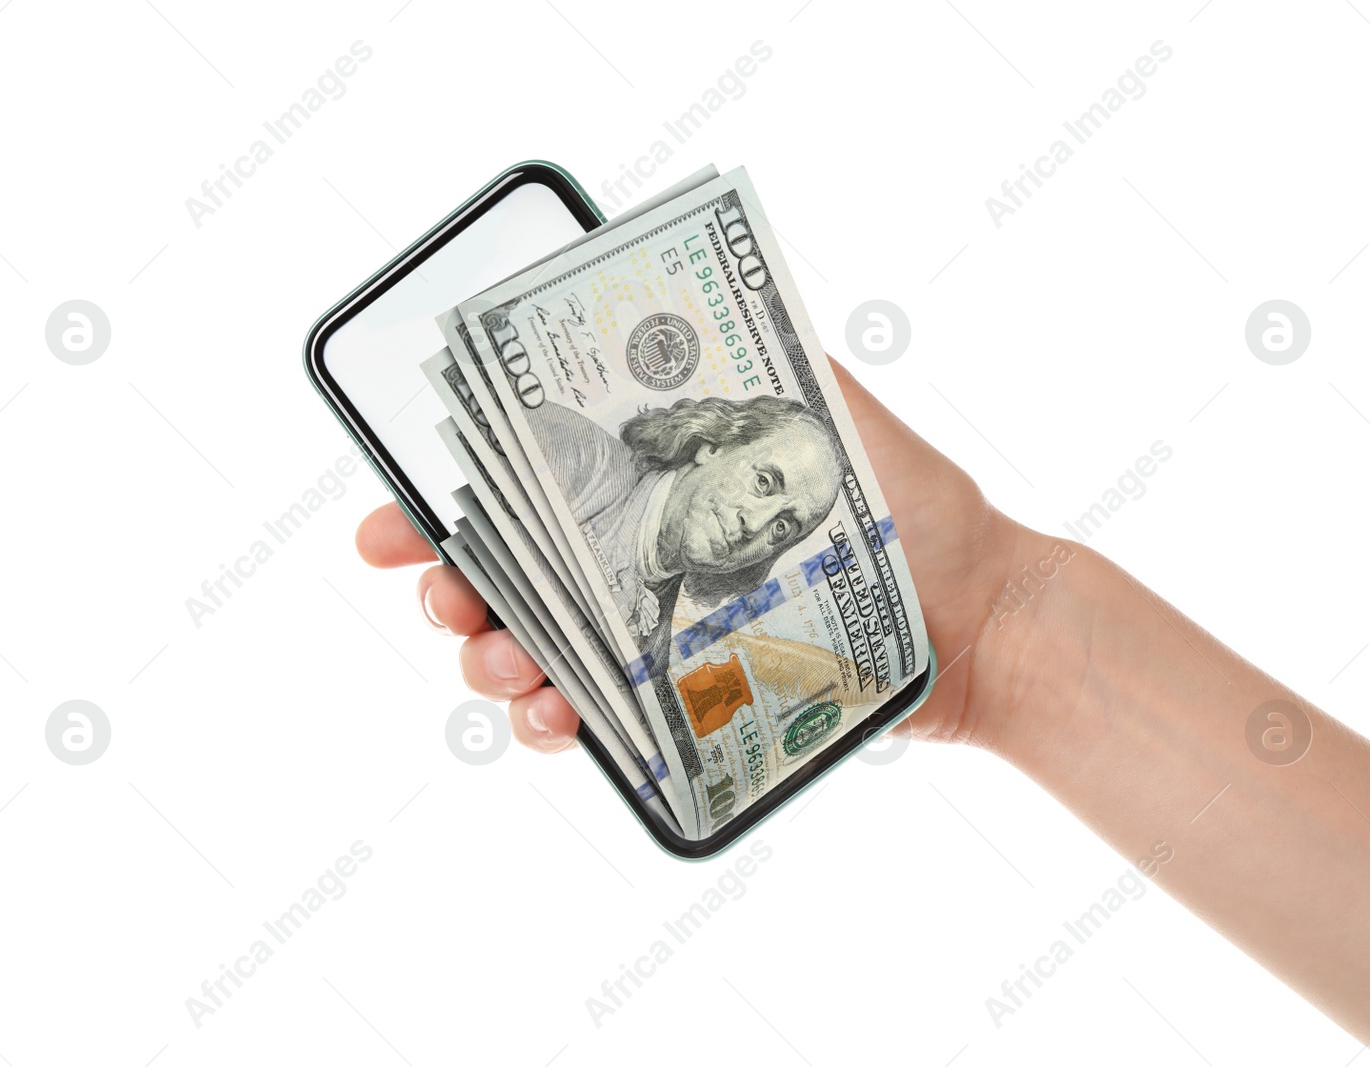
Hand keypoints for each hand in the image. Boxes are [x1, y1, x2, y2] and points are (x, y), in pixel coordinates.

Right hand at [354, 358, 1029, 753]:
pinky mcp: (687, 700)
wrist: (982, 620)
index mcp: (658, 484)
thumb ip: (760, 363)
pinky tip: (552, 721)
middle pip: (511, 575)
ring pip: (537, 651)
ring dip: (493, 660)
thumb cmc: (917, 510)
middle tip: (447, 602)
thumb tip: (674, 301)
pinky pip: (598, 720)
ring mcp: (661, 633)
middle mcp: (645, 556)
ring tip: (505, 667)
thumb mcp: (834, 414)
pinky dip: (555, 723)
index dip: (443, 506)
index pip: (528, 487)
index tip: (388, 524)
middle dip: (453, 590)